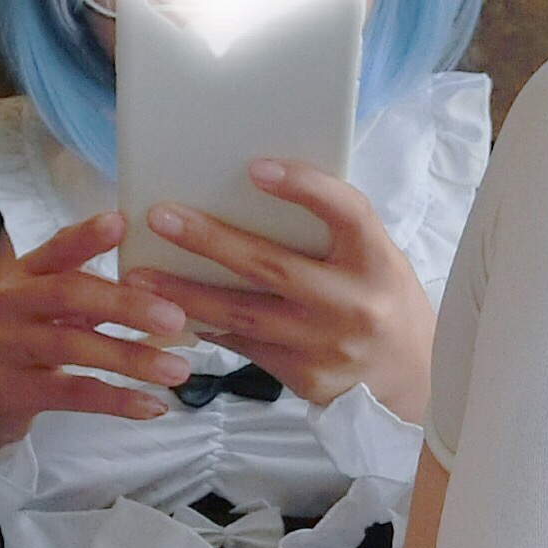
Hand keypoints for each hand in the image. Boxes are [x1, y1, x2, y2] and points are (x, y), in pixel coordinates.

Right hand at [0, 208, 190, 509]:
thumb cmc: (21, 350)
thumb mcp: (43, 314)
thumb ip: (86, 295)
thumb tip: (160, 287)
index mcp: (21, 278)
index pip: (55, 249)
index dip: (86, 236)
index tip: (123, 222)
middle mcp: (8, 305)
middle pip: (70, 294)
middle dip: (127, 305)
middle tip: (176, 318)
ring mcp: (6, 348)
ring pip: (74, 347)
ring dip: (132, 358)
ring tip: (179, 369)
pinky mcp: (11, 392)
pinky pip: (73, 393)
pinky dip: (117, 400)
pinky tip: (153, 405)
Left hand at [125, 162, 435, 421]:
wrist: (409, 380)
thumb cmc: (382, 299)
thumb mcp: (375, 258)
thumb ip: (331, 232)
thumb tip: (253, 190)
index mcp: (376, 260)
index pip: (346, 213)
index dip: (304, 188)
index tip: (257, 167)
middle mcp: (353, 302)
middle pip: (272, 266)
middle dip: (210, 240)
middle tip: (161, 217)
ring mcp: (325, 344)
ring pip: (243, 314)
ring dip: (185, 292)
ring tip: (138, 274)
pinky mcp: (303, 377)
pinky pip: (243, 346)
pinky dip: (204, 325)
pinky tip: (166, 312)